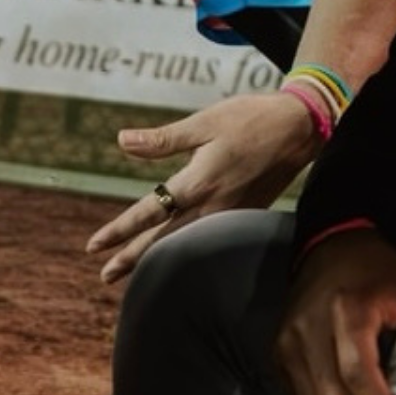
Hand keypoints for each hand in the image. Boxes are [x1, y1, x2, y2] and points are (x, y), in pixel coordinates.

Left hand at [89, 91, 321, 282]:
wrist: (301, 127)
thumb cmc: (251, 118)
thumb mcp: (205, 122)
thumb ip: (163, 138)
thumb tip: (121, 141)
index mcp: (198, 181)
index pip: (149, 211)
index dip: (119, 230)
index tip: (94, 245)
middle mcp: (213, 204)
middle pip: (164, 239)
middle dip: (133, 258)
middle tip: (104, 276)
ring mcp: (231, 212)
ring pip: (186, 242)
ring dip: (158, 256)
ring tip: (134, 271)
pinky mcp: (246, 212)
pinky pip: (208, 237)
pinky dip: (187, 247)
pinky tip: (179, 250)